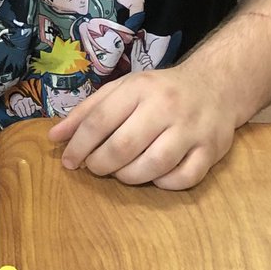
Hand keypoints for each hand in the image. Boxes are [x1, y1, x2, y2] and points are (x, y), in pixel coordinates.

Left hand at [48, 63, 236, 189]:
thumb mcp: (121, 90)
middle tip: (96, 168)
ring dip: (129, 177)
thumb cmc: (159, 91)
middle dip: (101, 164)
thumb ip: (87, 112)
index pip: (100, 121)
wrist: (215, 85)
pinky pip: (185, 178)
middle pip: (124, 146)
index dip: (79, 146)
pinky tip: (154, 177)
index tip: (69, 162)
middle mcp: (167, 107)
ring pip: (154, 165)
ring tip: (121, 173)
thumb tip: (54, 137)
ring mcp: (192, 129)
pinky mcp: (212, 150)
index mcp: (140, 89)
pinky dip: (164, 184)